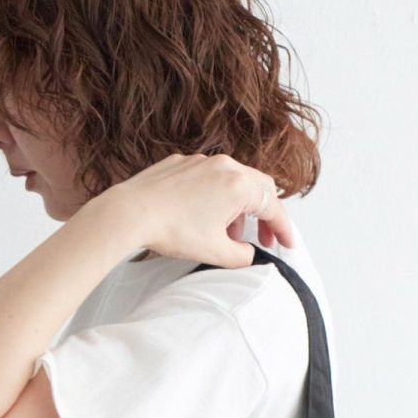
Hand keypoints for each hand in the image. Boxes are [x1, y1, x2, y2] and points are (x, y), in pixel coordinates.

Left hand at [97, 152, 294, 267]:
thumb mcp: (215, 253)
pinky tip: (203, 218)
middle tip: (263, 239)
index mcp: (239, 185)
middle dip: (264, 215)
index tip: (286, 244)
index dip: (283, 229)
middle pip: (258, 187)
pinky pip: (209, 178)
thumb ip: (241, 256)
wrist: (130, 213)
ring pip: (233, 181)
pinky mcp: (180, 163)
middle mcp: (224, 166)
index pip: (272, 206)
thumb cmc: (172, 231)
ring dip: (238, 208)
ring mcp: (201, 161)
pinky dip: (216, 198)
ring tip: (227, 235)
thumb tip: (247, 253)